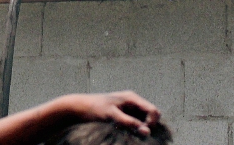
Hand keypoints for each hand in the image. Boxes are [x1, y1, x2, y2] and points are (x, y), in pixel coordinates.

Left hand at [46, 92, 161, 136]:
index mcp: (132, 98)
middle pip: (151, 116)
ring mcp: (129, 109)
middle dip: (149, 127)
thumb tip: (147, 131)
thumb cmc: (95, 109)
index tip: (143, 132)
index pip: (153, 111)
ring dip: (141, 129)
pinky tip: (127, 134)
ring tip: (131, 135)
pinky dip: (135, 130)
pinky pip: (136, 124)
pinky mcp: (124, 116)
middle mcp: (133, 102)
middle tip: (137, 135)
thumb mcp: (112, 116)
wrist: (80, 108)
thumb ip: (129, 123)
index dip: (153, 123)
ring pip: (144, 121)